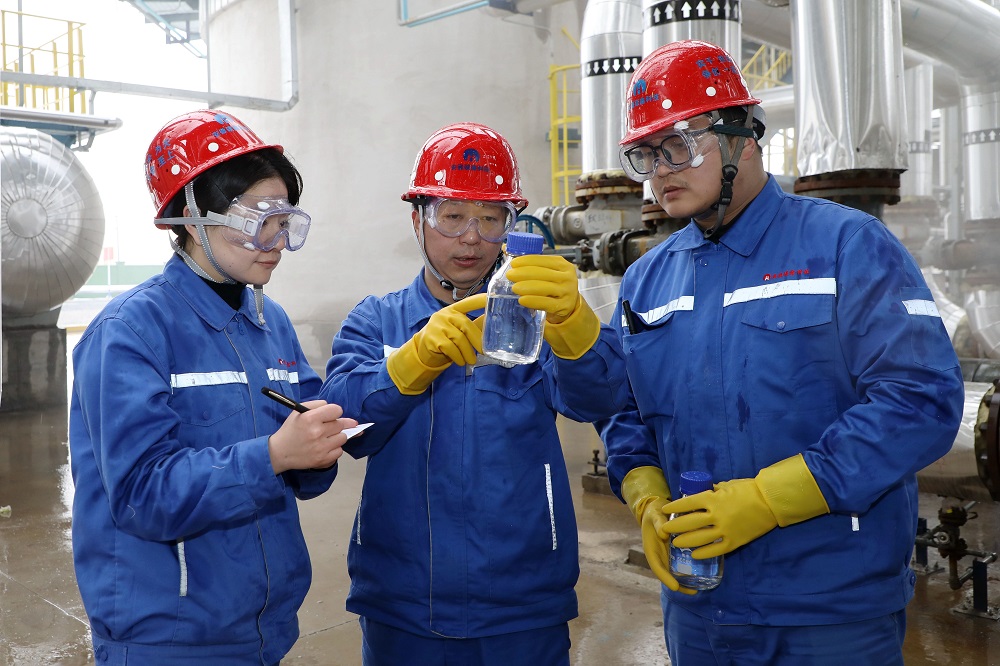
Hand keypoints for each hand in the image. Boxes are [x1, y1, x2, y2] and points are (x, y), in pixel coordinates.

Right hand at [268, 401, 357, 473]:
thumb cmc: (290, 430)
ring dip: (336, 437)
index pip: (337, 410)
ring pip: (343, 437)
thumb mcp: (299, 411)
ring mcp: (321, 447)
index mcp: (310, 418)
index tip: (330, 415)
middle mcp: (317, 432)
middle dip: (335, 424)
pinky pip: (340, 451)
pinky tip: (325, 447)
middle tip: (325, 427)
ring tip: (326, 437)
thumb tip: (337, 410)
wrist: (280, 452)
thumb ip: (318, 404)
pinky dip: (334, 449)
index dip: (334, 412)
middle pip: (341, 424)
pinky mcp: (323, 459)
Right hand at [387, 294, 485, 394]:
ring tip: (471, 361)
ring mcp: (437, 325)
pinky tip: (460, 361)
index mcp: (454, 310)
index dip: (479, 300)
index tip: (490, 296)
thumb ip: (475, 325)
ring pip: (459, 339)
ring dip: (467, 353)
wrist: (424, 351)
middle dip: (477, 340)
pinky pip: (450, 348)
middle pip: (466, 325)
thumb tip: (492, 321)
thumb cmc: (446, 339)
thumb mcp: (460, 331)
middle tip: (484, 352)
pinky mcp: (432, 337)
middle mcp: (445, 314)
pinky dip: (458, 357)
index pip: (468, 302)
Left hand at [505, 255, 599, 358]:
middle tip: (510, 275)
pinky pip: (546, 303)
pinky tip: (522, 300)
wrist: (569, 305)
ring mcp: (567, 292)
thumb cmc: (554, 286)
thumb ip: (532, 263)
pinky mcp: (564, 306)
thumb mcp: (548, 272)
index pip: (543, 260)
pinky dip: (533, 301)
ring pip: (544, 288)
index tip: (513, 263)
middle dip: (524, 274)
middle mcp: (567, 277)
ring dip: (527, 287)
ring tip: (514, 288)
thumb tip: (506, 249)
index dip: (527, 261)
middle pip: (543, 273)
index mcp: (563, 264)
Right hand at [639, 496, 696, 594]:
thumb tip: (664, 534)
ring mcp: (667, 555)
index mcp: (651, 549)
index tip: (675, 586)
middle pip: (666, 574)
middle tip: (692, 591)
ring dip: (684, 582)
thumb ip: (658, 523)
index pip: (656, 566)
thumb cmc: (655, 512)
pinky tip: (700, 575)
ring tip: (697, 589)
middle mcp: (659, 555)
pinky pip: (681, 564)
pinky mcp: (675, 552)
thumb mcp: (654, 515)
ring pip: (674, 572)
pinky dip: (688, 571)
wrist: (657, 509)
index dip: (665, 578)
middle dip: (677, 585)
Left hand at [662, 479, 776, 558]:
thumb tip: (702, 493)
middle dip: (674, 526)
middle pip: (688, 522)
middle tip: (664, 529)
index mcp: (713, 498)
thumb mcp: (726, 485)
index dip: (674, 506)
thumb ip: (713, 491)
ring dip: (685, 541)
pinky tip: (695, 554)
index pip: (687, 503)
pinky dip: (704, 553)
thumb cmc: (748, 489)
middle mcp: (716, 515)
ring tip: (675, 542)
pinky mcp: (735, 541)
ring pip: (699, 538)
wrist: (770, 501)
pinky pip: (716, 550)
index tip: (665, 509)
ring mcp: (725, 529)